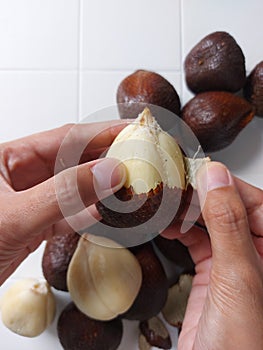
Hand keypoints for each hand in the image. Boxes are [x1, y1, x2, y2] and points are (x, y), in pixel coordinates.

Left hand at [0, 121, 126, 284]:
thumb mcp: (12, 216)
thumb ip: (63, 194)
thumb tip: (110, 173)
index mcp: (7, 157)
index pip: (65, 138)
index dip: (103, 133)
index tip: (133, 131)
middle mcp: (20, 175)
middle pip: (74, 161)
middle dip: (108, 161)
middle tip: (141, 161)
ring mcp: (29, 200)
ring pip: (75, 189)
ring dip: (103, 191)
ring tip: (132, 187)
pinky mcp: (34, 224)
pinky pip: (69, 215)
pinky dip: (90, 216)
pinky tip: (108, 215)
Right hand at [163, 161, 262, 349]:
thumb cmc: (240, 347)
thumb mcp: (237, 278)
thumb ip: (228, 226)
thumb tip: (217, 179)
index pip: (255, 202)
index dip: (226, 184)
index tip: (199, 171)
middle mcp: (257, 254)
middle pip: (230, 209)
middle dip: (203, 195)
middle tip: (178, 184)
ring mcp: (233, 263)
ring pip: (211, 222)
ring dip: (188, 211)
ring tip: (169, 202)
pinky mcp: (211, 273)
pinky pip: (196, 240)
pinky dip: (180, 229)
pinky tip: (168, 224)